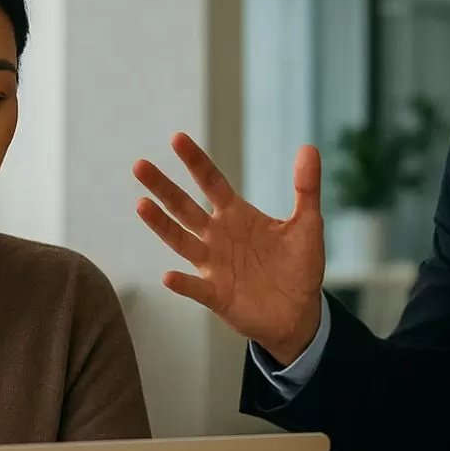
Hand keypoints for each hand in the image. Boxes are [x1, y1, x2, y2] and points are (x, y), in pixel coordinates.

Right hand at [133, 133, 325, 363]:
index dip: (196, 162)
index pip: (211, 183)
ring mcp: (214, 266)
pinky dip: (183, 283)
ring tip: (141, 205)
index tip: (177, 138)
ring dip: (161, 225)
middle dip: (163, 187)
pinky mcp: (217, 296)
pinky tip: (168, 276)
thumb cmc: (300, 266)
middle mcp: (218, 237)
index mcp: (237, 216)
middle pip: (185, 208)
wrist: (299, 313)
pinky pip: (196, 289)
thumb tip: (309, 148)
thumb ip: (306, 187)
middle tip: (140, 165)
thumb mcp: (308, 224)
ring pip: (181, 242)